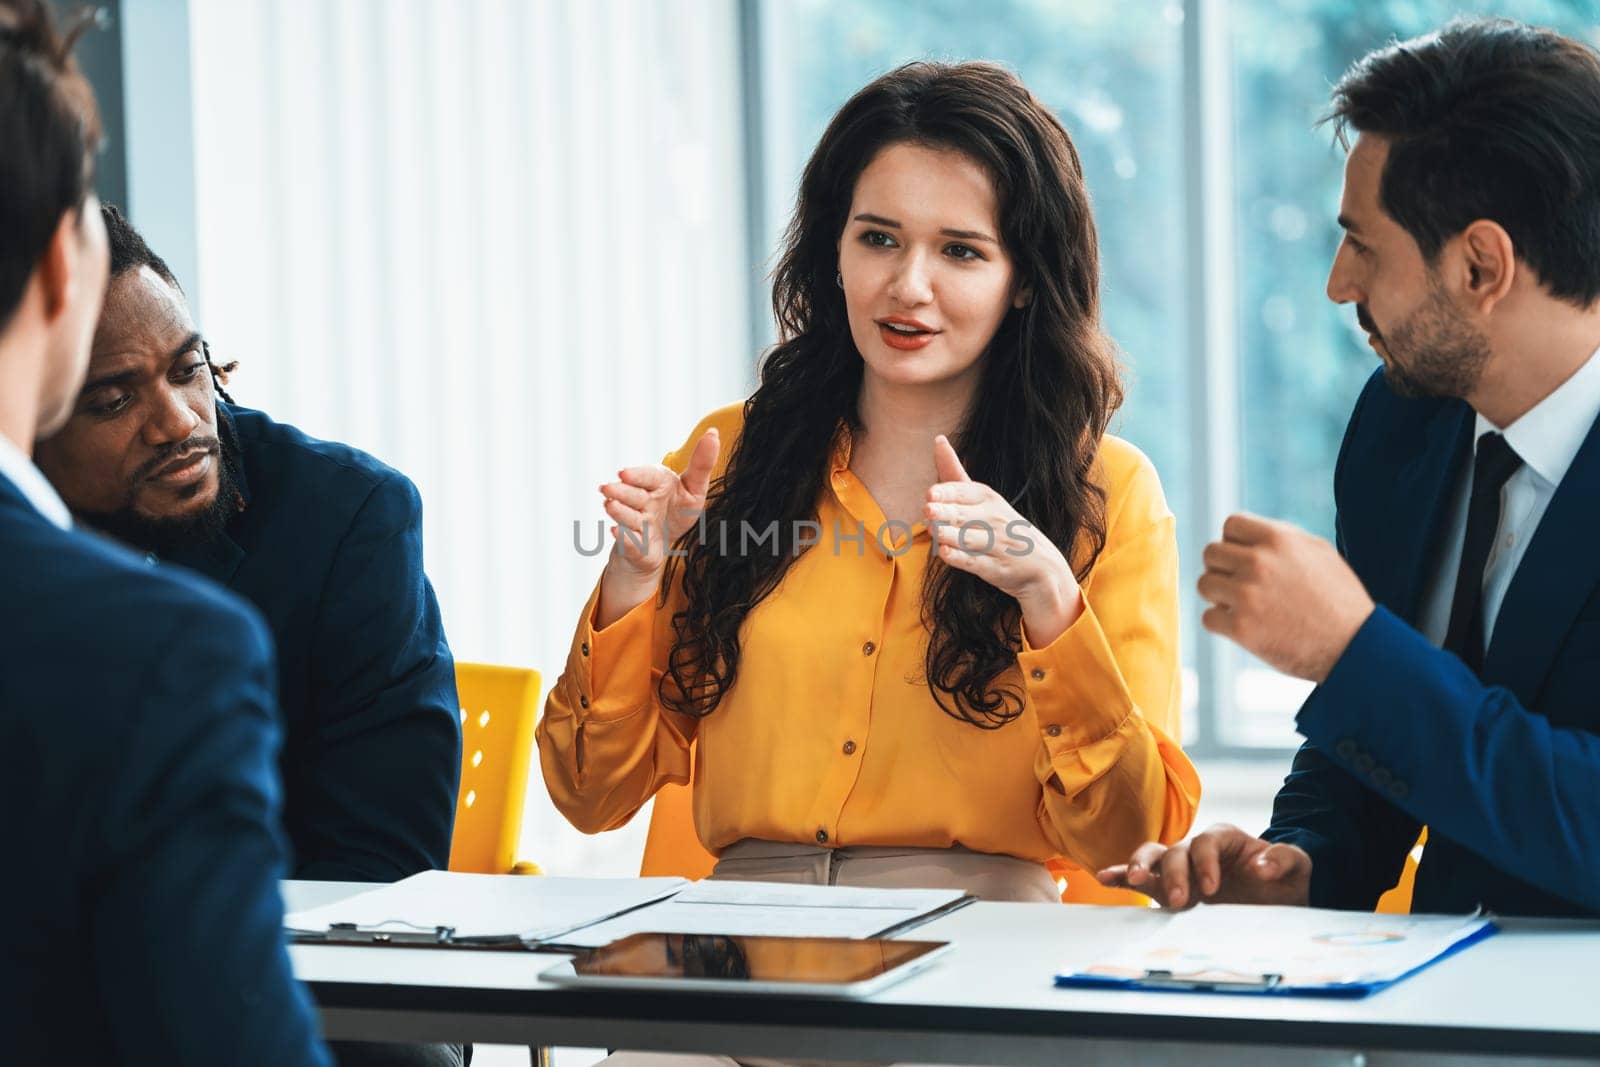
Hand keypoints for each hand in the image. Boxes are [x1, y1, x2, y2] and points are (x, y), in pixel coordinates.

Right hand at [595, 428, 718, 625]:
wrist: (662, 545)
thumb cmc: (677, 512)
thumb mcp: (694, 489)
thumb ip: (702, 464)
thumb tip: (713, 432)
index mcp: (657, 483)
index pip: (648, 476)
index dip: (637, 475)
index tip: (624, 473)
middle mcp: (643, 501)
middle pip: (632, 495)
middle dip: (621, 491)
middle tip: (607, 489)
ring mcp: (636, 523)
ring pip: (627, 516)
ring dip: (619, 511)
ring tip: (610, 505)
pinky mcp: (634, 545)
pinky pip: (628, 541)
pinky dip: (623, 537)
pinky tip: (616, 531)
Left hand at [924, 435, 1081, 645]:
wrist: (1041, 565)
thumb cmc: (1001, 525)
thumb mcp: (983, 496)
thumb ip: (955, 472)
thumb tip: (938, 439)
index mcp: (988, 498)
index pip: (966, 492)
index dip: (948, 493)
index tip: (930, 494)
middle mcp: (993, 519)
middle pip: (965, 515)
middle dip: (946, 513)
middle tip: (928, 510)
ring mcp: (995, 545)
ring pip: (968, 539)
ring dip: (949, 535)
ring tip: (933, 530)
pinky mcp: (994, 569)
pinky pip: (974, 563)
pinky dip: (959, 559)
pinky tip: (944, 553)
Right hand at [1094, 824, 1312, 908]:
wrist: (1279, 897)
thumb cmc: (1286, 877)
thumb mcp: (1298, 867)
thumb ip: (1282, 860)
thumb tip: (1260, 868)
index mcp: (1225, 838)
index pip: (1206, 841)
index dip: (1205, 862)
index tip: (1211, 889)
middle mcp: (1197, 849)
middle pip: (1175, 850)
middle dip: (1172, 872)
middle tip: (1178, 899)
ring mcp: (1180, 868)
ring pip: (1152, 858)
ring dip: (1141, 868)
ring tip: (1135, 881)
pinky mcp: (1170, 887)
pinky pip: (1142, 878)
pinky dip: (1122, 875)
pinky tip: (1106, 877)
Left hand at [1198, 513, 1374, 682]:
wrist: (1355, 647)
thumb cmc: (1339, 599)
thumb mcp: (1319, 552)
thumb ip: (1282, 537)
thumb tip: (1247, 532)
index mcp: (1278, 540)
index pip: (1231, 525)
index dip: (1235, 542)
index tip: (1245, 558)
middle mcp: (1259, 563)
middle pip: (1211, 553)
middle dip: (1223, 568)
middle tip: (1240, 585)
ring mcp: (1247, 595)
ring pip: (1205, 584)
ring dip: (1219, 596)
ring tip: (1241, 605)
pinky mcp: (1241, 628)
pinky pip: (1208, 617)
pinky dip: (1221, 624)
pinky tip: (1244, 626)